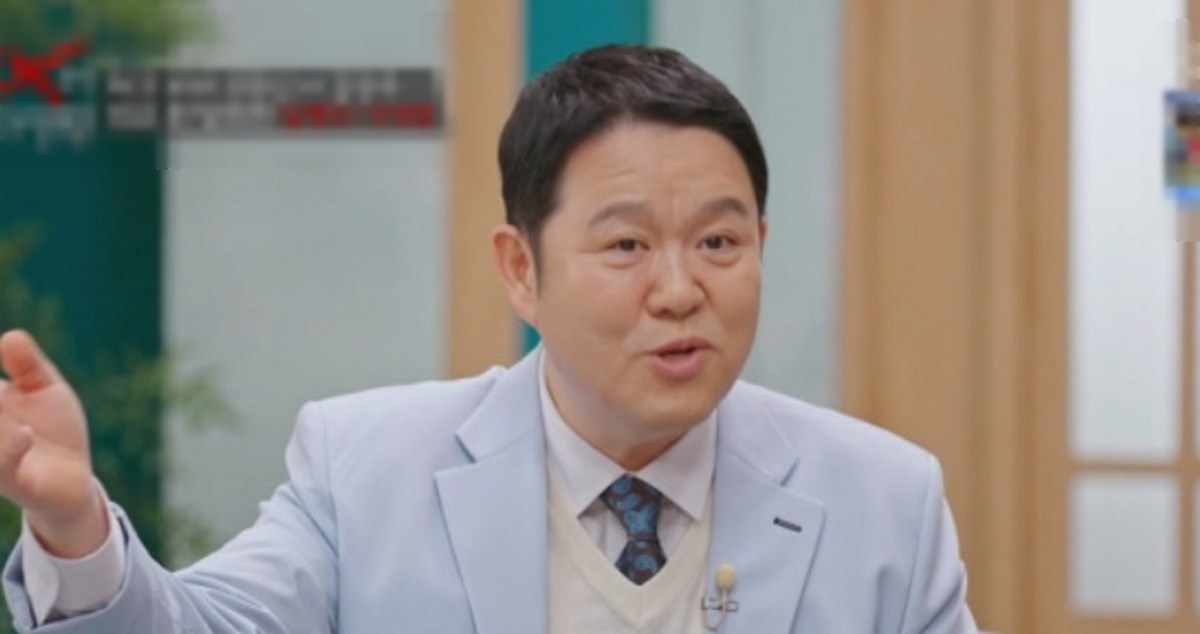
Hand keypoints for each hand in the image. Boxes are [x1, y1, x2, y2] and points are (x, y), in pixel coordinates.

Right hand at [0, 330, 105, 557]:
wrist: (74, 479)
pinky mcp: (13, 482)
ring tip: (1, 401)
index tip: (3, 386)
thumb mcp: (46, 390)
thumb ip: (28, 365)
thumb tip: (11, 336)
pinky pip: (4, 468)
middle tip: (2, 395)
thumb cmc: (53, 430)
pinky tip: (26, 433)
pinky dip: (11, 450)